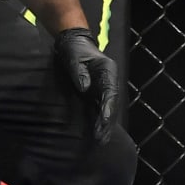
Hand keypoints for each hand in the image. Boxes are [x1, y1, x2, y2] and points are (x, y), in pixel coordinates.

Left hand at [55, 27, 117, 143]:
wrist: (74, 44)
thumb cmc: (74, 50)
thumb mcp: (74, 58)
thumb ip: (79, 72)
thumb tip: (84, 88)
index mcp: (108, 71)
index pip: (110, 92)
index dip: (108, 108)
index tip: (105, 120)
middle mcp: (109, 81)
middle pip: (111, 104)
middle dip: (107, 122)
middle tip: (102, 138)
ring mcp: (104, 88)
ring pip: (106, 109)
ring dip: (104, 125)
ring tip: (101, 141)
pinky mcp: (96, 93)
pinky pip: (98, 109)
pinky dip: (98, 121)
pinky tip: (96, 133)